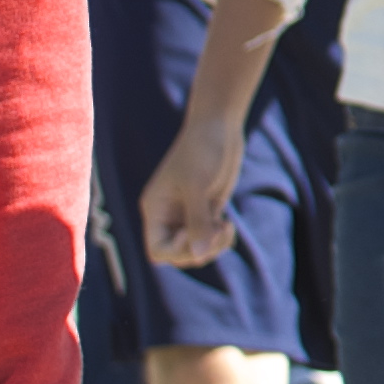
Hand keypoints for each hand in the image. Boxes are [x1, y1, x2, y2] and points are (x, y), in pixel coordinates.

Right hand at [138, 113, 245, 268]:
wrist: (220, 127)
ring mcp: (188, 214)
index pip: (157, 250)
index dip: (177, 251)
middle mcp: (168, 215)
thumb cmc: (202, 150)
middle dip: (200, 251)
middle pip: (178, 255)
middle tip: (219, 231)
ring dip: (214, 247)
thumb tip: (198, 255)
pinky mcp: (206, 210)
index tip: (194, 232)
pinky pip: (211, 239)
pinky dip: (221, 240)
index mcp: (156, 209)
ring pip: (197, 250)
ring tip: (227, 228)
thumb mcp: (197, 185)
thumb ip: (197, 220)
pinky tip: (228, 226)